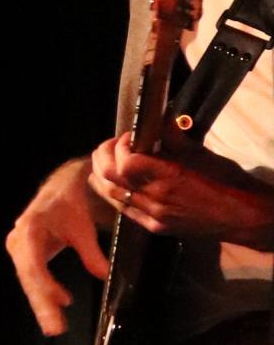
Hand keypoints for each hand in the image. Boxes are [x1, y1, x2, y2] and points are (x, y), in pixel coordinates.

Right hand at [5, 153, 112, 335]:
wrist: (61, 187)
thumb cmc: (70, 203)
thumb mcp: (83, 226)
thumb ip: (92, 252)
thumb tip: (104, 276)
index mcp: (30, 230)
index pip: (33, 264)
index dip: (45, 286)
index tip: (60, 303)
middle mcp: (19, 240)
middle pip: (29, 278)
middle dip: (42, 305)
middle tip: (55, 329)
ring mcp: (19, 248)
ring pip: (29, 281)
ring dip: (42, 303)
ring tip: (55, 325)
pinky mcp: (24, 254)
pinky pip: (33, 277)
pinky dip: (45, 292)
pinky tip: (60, 303)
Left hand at [89, 132, 273, 245]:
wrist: (242, 216)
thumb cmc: (227, 182)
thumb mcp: (201, 153)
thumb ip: (174, 137)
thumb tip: (160, 117)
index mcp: (169, 178)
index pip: (126, 163)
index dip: (120, 147)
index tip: (129, 136)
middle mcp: (156, 199)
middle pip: (111, 178)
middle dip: (103, 157)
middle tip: (110, 145)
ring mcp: (153, 216)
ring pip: (112, 196)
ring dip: (102, 175)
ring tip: (106, 160)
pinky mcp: (155, 227)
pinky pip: (123, 210)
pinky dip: (113, 193)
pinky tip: (114, 183)